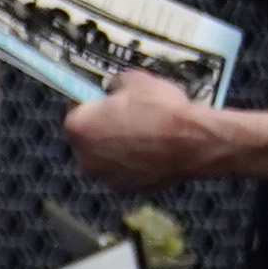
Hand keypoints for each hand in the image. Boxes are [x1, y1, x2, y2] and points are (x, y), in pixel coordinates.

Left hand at [61, 68, 229, 188]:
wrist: (194, 141)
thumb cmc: (162, 110)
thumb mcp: (135, 80)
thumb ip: (115, 84)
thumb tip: (113, 88)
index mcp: (79, 127)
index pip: (73, 111)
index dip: (90, 103)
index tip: (101, 100)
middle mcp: (85, 157)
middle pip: (87, 138)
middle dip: (102, 127)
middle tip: (124, 115)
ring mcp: (105, 176)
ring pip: (105, 157)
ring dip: (116, 147)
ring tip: (142, 132)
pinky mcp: (126, 189)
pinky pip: (123, 171)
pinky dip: (131, 162)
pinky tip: (150, 149)